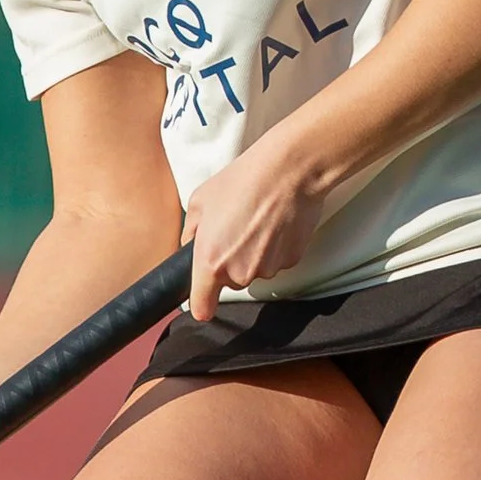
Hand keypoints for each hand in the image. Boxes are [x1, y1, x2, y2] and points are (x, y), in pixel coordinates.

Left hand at [178, 131, 326, 322]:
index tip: (204, 299)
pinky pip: (276, 261)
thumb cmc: (241, 181)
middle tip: (234, 229)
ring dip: (253, 254)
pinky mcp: (290, 261)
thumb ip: (190, 233)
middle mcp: (239, 273)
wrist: (287, 171)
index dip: (202, 304)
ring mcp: (267, 269)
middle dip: (230, 263)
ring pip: (254, 271)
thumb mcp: (199, 201)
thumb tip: (190, 246)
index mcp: (210, 261)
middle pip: (231, 282)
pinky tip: (275, 222)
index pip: (202, 308)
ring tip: (256, 220)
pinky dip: (275, 247)